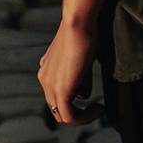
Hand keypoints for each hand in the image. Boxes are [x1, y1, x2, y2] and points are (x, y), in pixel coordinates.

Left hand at [39, 12, 102, 126]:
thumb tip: (83, 96)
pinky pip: (69, 117)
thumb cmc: (83, 35)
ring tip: (98, 108)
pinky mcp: (60, 91)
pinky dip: (84, 117)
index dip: (74, 100)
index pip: (56, 94)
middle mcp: (45, 79)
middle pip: (57, 107)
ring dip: (82, 116)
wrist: (77, 25)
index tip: (92, 97)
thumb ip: (81, 80)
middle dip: (77, 110)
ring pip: (62, 114)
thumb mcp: (81, 60)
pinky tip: (98, 108)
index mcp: (47, 70)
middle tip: (96, 106)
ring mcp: (50, 86)